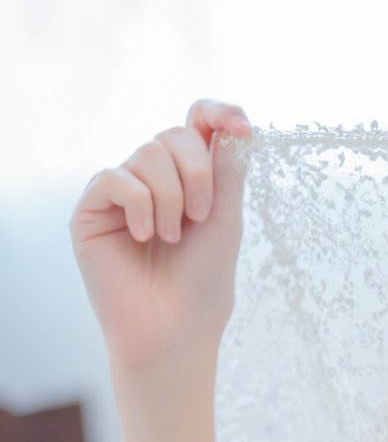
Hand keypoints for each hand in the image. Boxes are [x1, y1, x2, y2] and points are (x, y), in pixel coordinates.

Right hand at [69, 99, 253, 375]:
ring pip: (148, 153)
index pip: (200, 124)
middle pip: (175, 135)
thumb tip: (233, 127)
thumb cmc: (204, 279)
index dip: (219, 114)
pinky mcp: (92, 209)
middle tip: (203, 216)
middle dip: (198, 171)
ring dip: (172, 196)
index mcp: (193, 177)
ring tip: (173, 236)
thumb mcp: (226, 220)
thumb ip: (227, 172)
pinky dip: (139, 203)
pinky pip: (115, 178)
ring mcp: (123, 191)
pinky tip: (144, 235)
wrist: (174, 327)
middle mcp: (156, 178)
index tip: (241, 127)